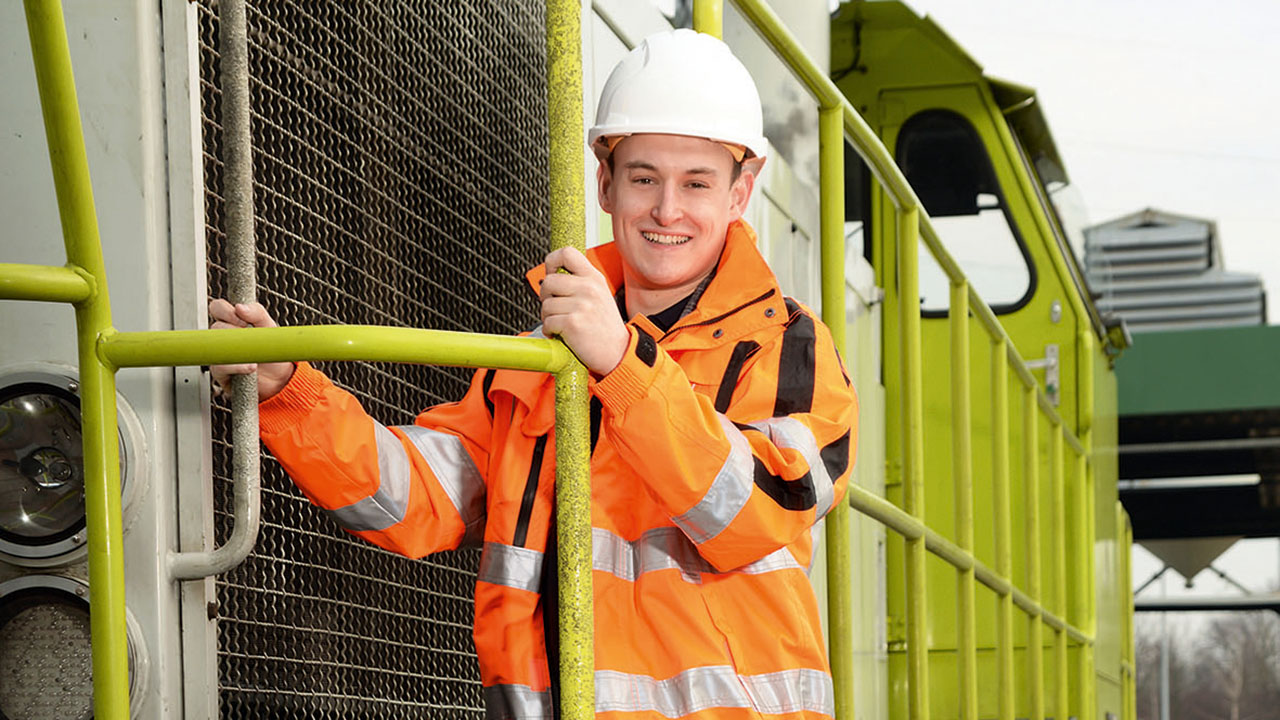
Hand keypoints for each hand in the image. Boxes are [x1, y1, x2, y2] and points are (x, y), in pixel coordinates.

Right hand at [208, 299, 295, 401]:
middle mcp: (223, 337)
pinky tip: (251, 367)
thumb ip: (257, 312)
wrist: (280, 378)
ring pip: (214, 346)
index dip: (225, 310)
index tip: (242, 319)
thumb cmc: (271, 350)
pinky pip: (220, 367)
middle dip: (234, 330)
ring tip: (253, 352)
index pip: (218, 308)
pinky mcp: (221, 373)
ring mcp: (221, 354)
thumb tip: (240, 307)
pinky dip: (237, 366)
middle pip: (215, 326)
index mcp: (233, 322)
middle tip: (249, 336)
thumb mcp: (269, 327)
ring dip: (236, 347)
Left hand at [540, 248, 630, 375]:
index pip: (567, 252)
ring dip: (548, 317)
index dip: (551, 261)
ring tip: (560, 324)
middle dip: (546, 297)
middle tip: (555, 308)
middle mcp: (589, 288)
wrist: (618, 352)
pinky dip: (550, 331)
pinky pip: (547, 322)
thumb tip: (552, 275)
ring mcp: (582, 305)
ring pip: (546, 305)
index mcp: (594, 277)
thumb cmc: (605, 326)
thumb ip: (580, 281)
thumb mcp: (599, 295)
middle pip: (548, 281)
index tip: (551, 274)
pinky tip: (561, 334)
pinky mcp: (573, 323)